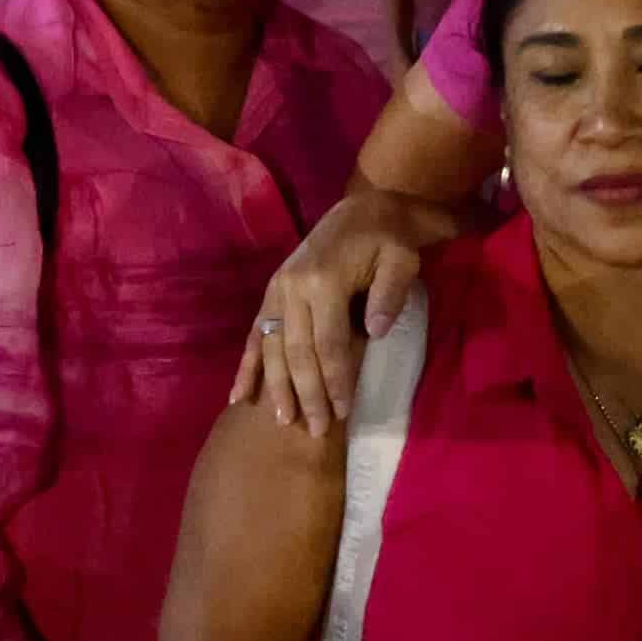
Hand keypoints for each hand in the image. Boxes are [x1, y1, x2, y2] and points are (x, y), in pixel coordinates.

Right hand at [233, 191, 464, 425]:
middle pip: (296, 352)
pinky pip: (254, 334)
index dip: (336, 379)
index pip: (328, 343)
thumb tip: (375, 331)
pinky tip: (239, 396)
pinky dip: (246, 366)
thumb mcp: (402, 259)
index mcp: (322, 280)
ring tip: (282, 421)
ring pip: (270, 348)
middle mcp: (290, 288)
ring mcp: (275, 291)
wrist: (365, 209)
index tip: (344, 410)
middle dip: (306, 394)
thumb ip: (388, 294)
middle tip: (317, 431)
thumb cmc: (390, 239)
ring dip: (275, 387)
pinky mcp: (271, 293)